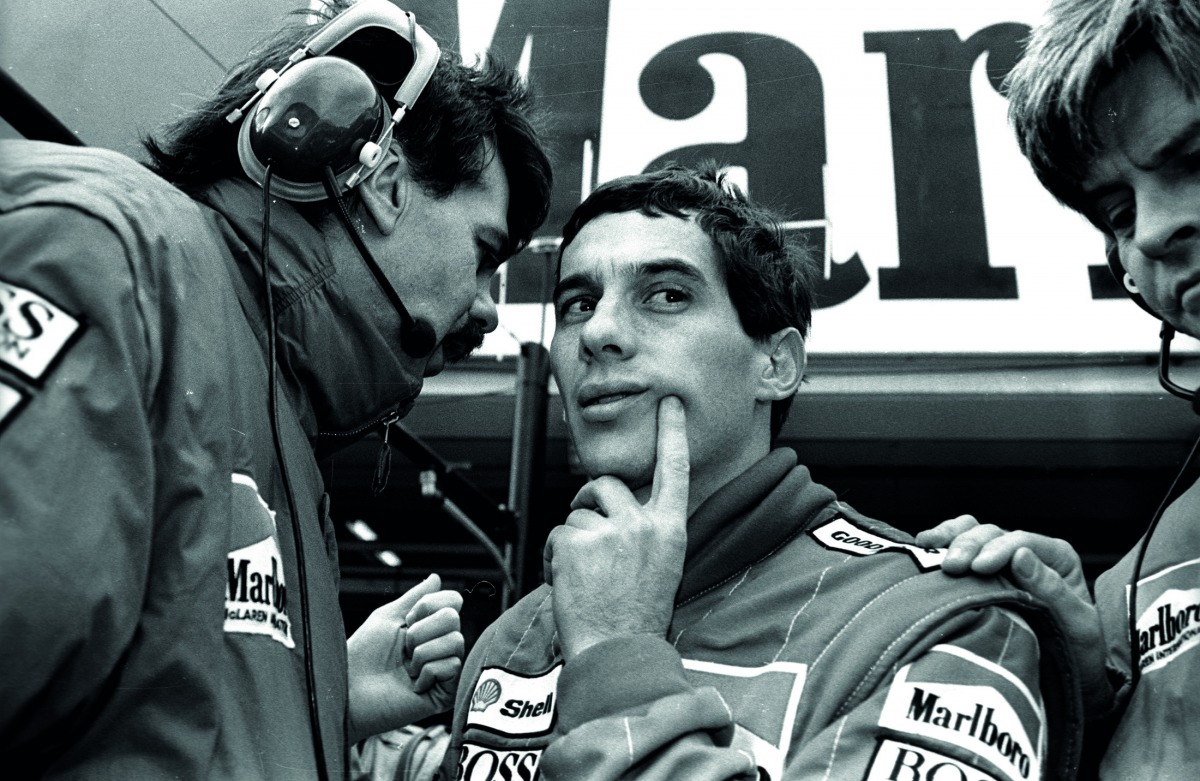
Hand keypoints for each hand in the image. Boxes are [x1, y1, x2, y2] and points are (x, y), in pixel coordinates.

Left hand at [347, 573, 464, 742]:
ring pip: (455, 641)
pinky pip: (451, 665)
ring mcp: (445, 670)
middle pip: (454, 618)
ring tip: (406, 668)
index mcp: (429, 628)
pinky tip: (413, 685)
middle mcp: (440, 647)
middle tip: (404, 648)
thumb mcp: (388, 617)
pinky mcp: (446, 693)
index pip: (453, 601)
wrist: (349, 692)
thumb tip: (436, 578)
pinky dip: (426, 672)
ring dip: (422, 652)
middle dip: (421, 630)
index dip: (428, 605)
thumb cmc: (361, 657)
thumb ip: (415, 597)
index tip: (406, 621)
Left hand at [544, 396, 689, 660]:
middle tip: (585, 529)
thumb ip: (646, 532)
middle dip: (589, 500)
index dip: (671, 434)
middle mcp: (643, 524)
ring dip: (572, 541)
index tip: (669, 404)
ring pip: (578, 514)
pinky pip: (557, 534)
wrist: (617, 652)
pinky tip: (567, 583)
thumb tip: (617, 507)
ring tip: (583, 577)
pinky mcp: (577, 542)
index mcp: (670, 530)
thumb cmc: (637, 617)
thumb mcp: (662, 568)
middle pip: (607, 486)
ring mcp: (610, 531)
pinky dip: (554, 558)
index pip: (674, 471)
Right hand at [915, 516, 1111, 712]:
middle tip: (952, 567)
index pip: (1022, 541)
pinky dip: (941, 540)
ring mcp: (1001, 558)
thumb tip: (1021, 556)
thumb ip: (1053, 591)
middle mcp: (1028, 552)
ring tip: (932, 550)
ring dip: (951, 540)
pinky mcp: (979, 569)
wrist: (1064, 676)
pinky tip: (925, 544)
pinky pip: (958, 541)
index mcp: (1056, 558)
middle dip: (969, 546)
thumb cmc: (1076, 652)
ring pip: (972, 531)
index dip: (997, 550)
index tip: (978, 568)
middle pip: (992, 534)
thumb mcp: (1077, 625)